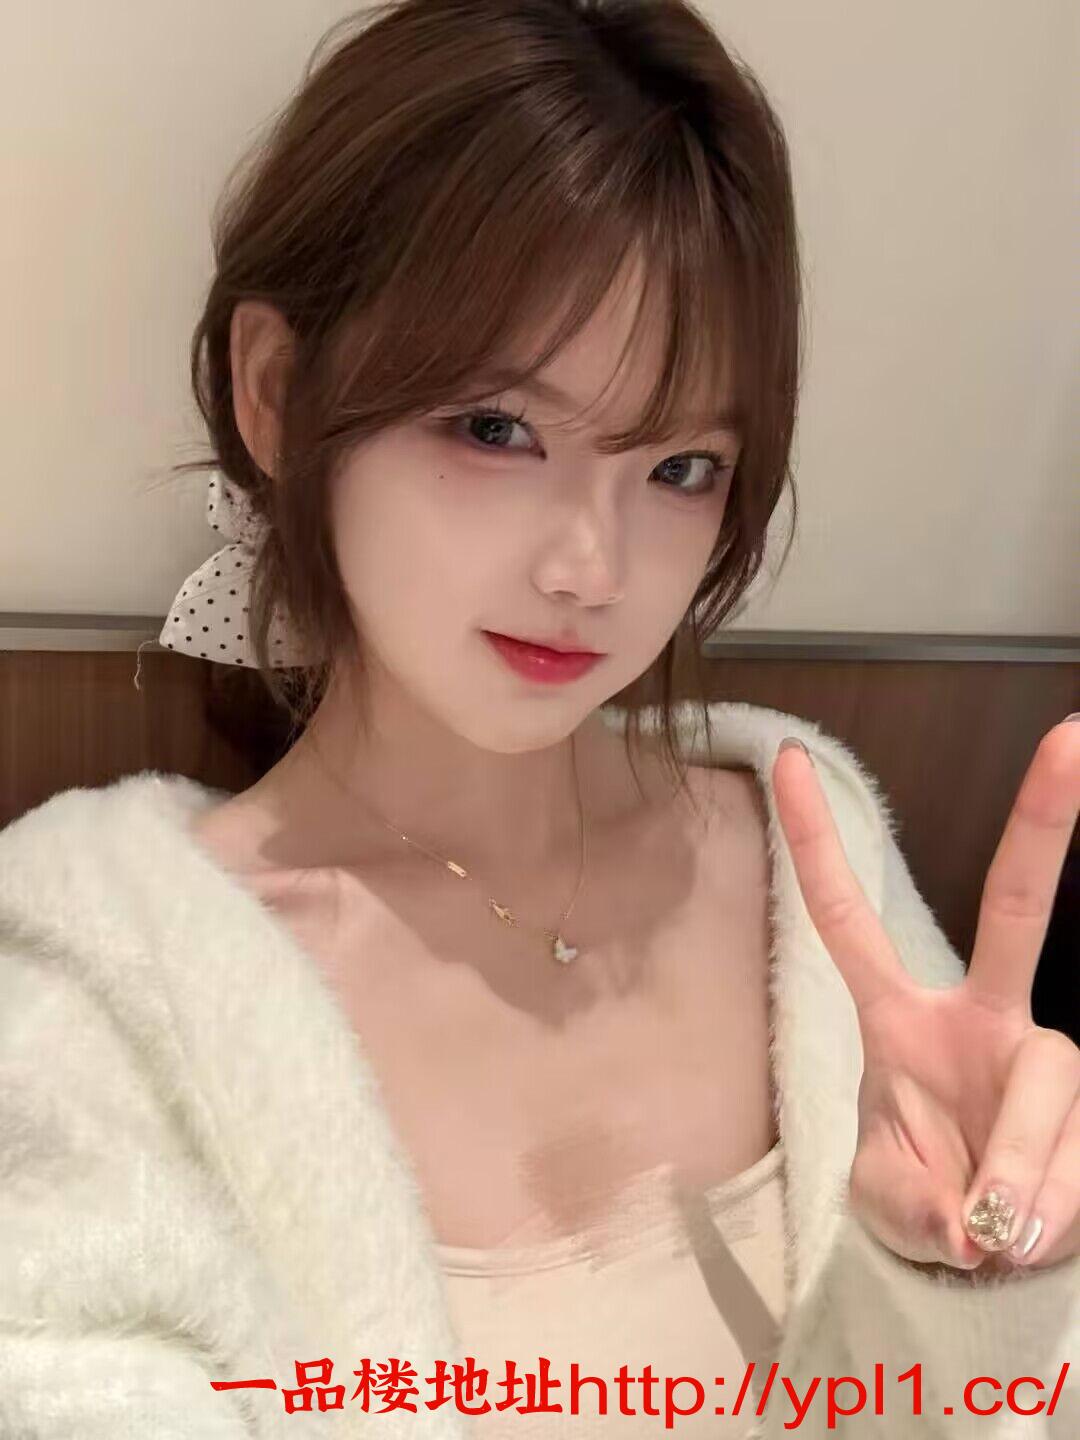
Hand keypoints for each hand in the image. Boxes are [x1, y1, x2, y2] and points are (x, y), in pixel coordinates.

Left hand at [772, 717, 1079, 1272]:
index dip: (816, 842)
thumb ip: (920, 1202)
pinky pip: (1073, 1159)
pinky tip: (1023, 1234)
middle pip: (1014, 909)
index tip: (787, 757)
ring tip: (990, 1230)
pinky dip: (1047, 1207)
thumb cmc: (918, 1199)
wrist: (980, 1257)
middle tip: (1072, 737)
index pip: (845, 916)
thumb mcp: (889, 1201)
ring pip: (1046, 1083)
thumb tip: (982, 1217)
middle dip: (1043, 824)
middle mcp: (982, 1016)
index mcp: (901, 1016)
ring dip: (1016, 1170)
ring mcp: (1042, 1055)